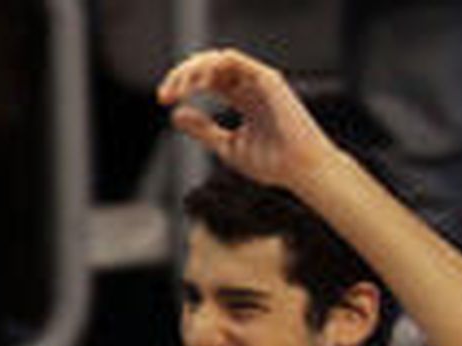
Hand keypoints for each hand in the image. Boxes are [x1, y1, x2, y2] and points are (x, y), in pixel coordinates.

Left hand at [156, 49, 331, 190]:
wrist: (298, 170)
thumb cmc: (270, 163)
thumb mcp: (227, 147)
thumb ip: (202, 130)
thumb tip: (175, 114)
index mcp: (242, 96)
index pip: (207, 79)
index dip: (183, 84)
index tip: (163, 100)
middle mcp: (249, 83)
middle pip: (209, 66)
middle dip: (182, 76)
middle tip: (164, 95)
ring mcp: (258, 79)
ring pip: (218, 59)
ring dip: (193, 70)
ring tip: (178, 90)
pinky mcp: (266, 78)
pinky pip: (234, 61)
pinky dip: (211, 68)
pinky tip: (197, 85)